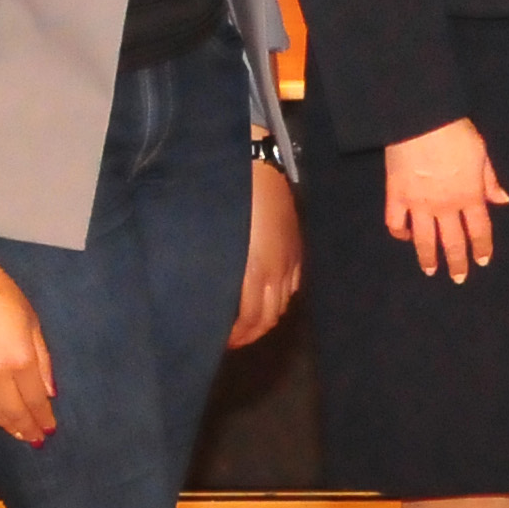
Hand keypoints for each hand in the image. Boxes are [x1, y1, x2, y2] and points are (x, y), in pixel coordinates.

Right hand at [0, 252, 58, 444]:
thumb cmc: (3, 295)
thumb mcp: (32, 323)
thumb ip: (42, 360)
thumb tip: (49, 392)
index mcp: (19, 360)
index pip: (33, 399)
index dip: (42, 417)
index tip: (49, 430)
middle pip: (12, 410)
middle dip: (26, 427)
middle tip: (36, 441)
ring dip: (7, 424)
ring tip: (19, 434)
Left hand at [232, 160, 302, 348]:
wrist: (257, 166)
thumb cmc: (227, 202)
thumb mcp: (216, 242)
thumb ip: (215, 272)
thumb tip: (210, 298)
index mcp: (253, 271)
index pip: (249, 320)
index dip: (236, 336)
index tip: (219, 341)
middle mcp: (276, 272)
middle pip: (268, 318)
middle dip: (249, 333)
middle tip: (231, 337)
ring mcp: (290, 262)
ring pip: (282, 305)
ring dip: (265, 318)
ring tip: (248, 321)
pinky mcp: (298, 251)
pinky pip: (293, 287)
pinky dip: (280, 299)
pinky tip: (267, 296)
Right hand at [382, 117, 507, 280]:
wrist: (421, 121)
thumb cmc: (456, 133)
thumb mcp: (481, 153)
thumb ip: (490, 180)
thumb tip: (502, 200)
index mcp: (470, 195)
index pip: (480, 230)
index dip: (482, 247)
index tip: (482, 261)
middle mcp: (446, 206)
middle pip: (453, 242)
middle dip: (458, 262)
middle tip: (458, 279)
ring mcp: (419, 204)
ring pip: (424, 240)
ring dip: (428, 258)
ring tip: (430, 271)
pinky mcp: (396, 196)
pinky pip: (396, 223)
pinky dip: (400, 233)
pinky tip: (406, 237)